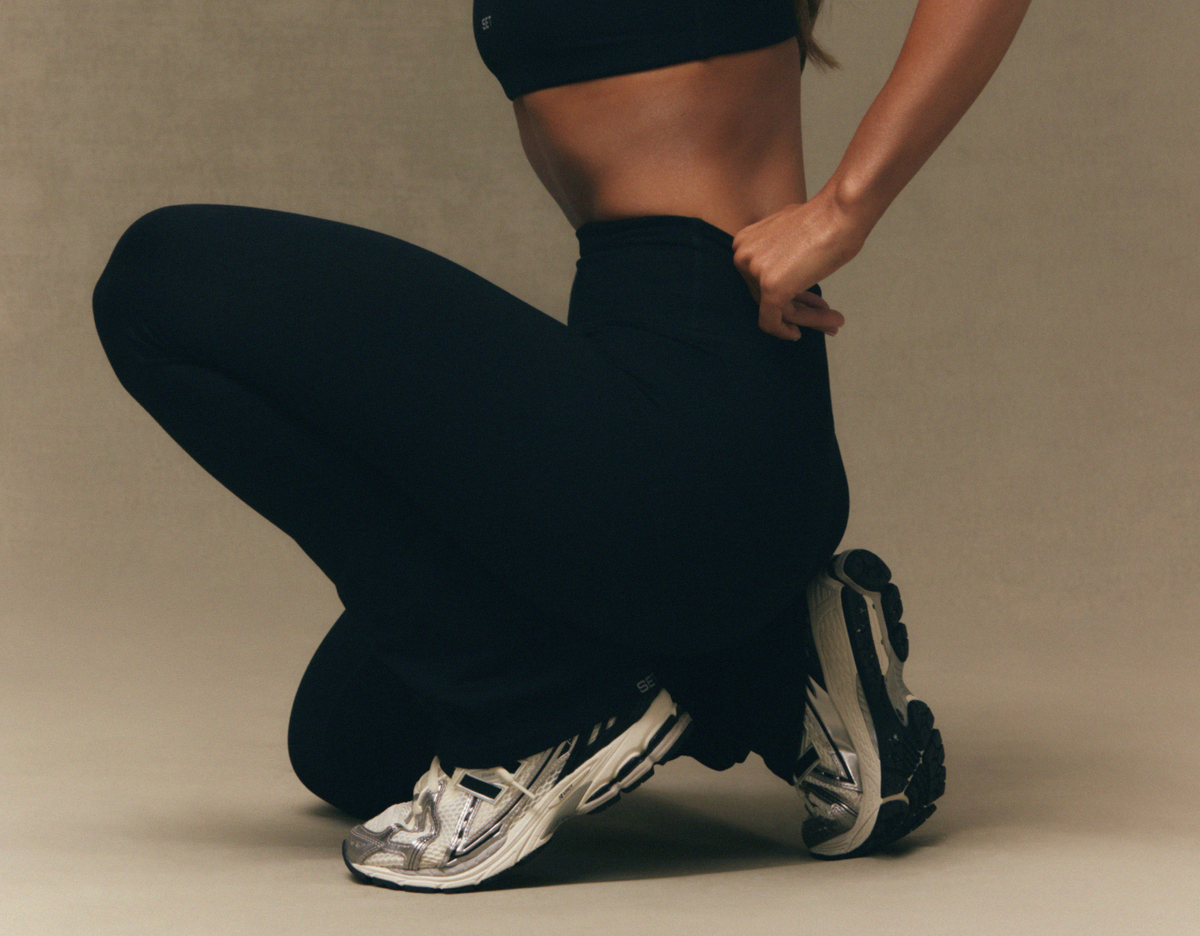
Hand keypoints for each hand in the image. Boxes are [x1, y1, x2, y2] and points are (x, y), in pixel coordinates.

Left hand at [732, 191, 865, 340]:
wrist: (841, 212)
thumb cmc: (828, 220)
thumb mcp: (794, 236)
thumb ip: (782, 256)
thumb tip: (788, 276)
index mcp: (745, 241)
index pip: (761, 278)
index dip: (787, 291)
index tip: (808, 300)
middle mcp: (743, 255)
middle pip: (766, 295)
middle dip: (798, 307)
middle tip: (824, 313)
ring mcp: (755, 272)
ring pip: (775, 309)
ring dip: (807, 318)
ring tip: (834, 323)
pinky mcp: (770, 288)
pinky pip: (771, 321)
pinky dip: (785, 331)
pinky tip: (798, 335)